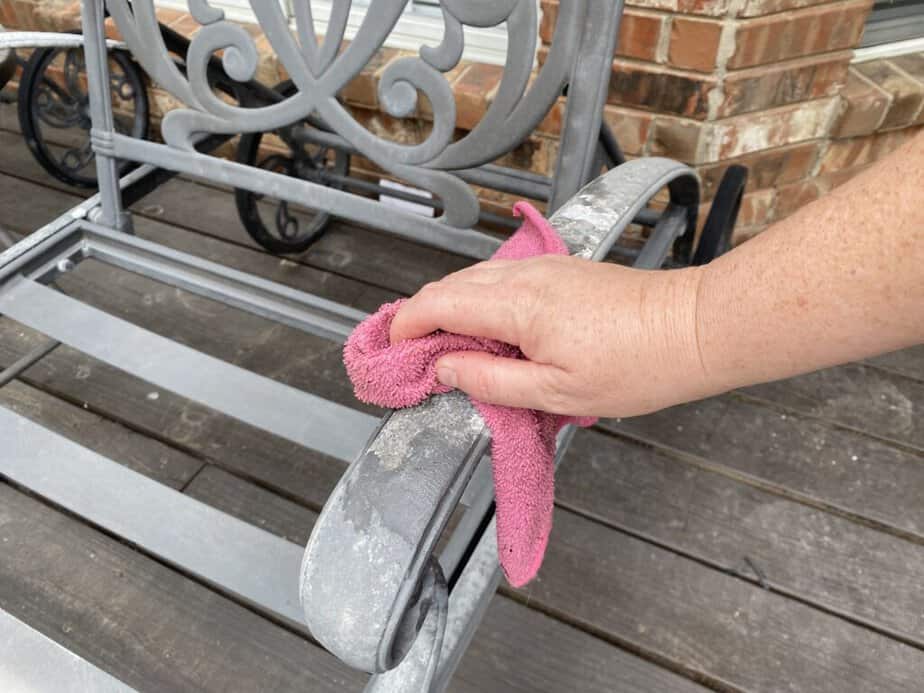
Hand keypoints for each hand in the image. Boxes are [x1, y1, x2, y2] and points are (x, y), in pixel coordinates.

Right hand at [389, 255, 709, 417]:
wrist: (691, 329)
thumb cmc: (637, 365)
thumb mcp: (556, 393)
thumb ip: (491, 381)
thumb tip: (444, 371)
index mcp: (518, 306)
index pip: (438, 305)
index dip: (405, 325)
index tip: (390, 349)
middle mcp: (525, 276)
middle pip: (450, 286)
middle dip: (420, 315)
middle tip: (408, 352)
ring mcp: (544, 268)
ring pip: (475, 279)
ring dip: (448, 307)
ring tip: (442, 346)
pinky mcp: (561, 270)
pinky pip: (502, 280)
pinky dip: (478, 301)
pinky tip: (486, 330)